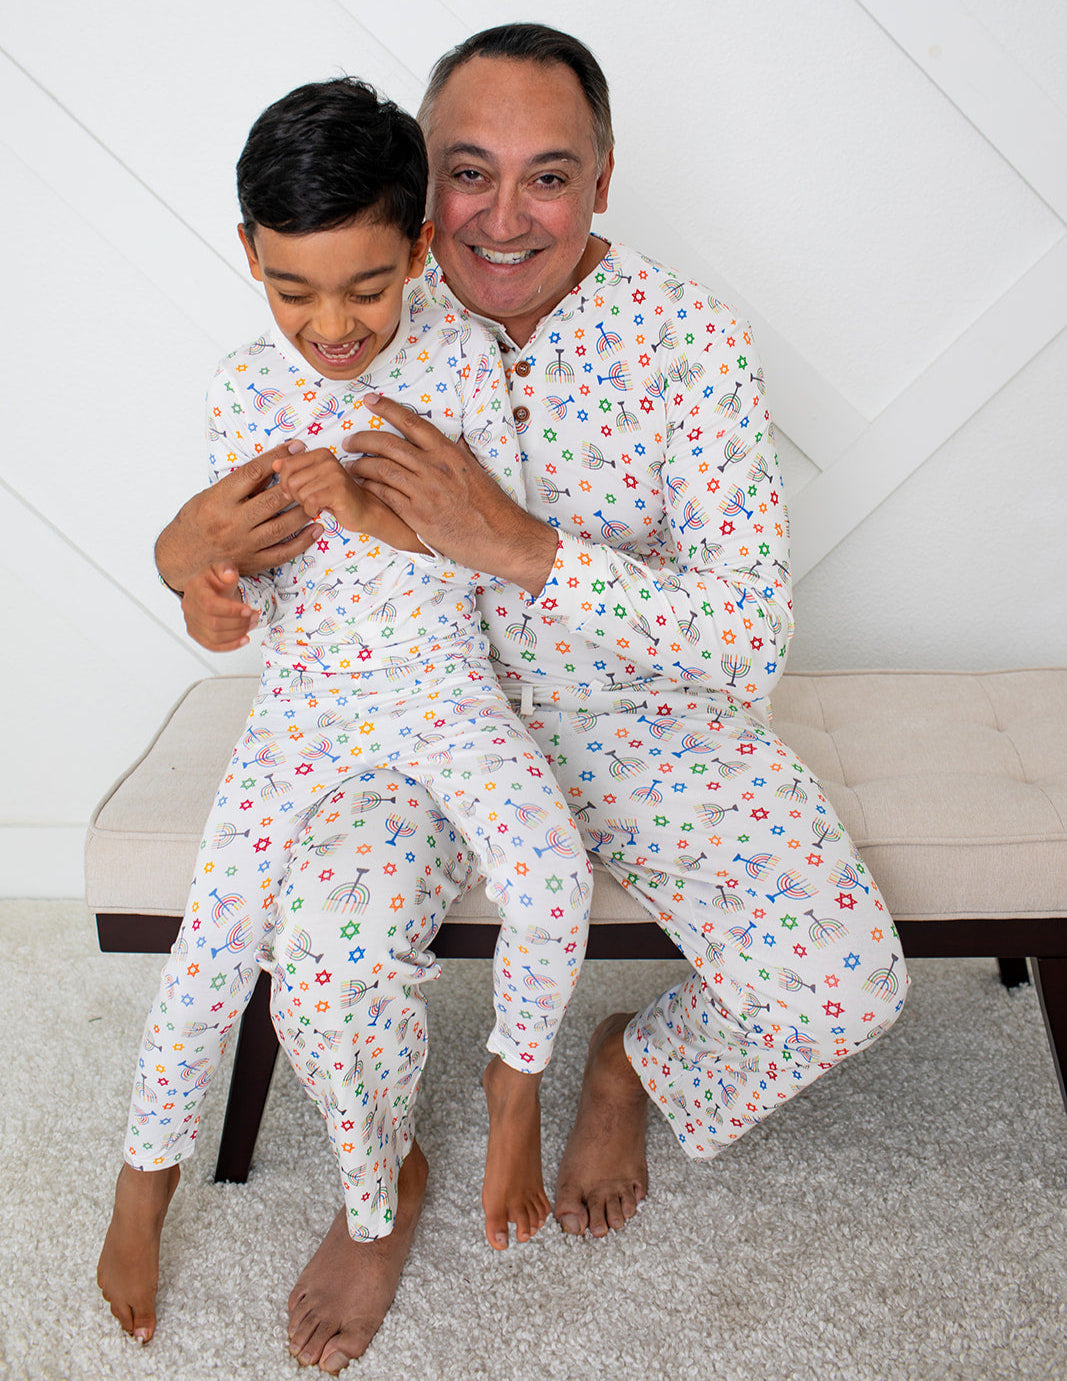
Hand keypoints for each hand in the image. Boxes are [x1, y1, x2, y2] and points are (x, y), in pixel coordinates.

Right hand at [155, 441, 323, 590]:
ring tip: (319, 499)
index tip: (295, 447)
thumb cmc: (197, 521)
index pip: (253, 473)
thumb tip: (271, 465)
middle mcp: (232, 522)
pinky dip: (302, 541)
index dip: (277, 457)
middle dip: (296, 485)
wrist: (182, 557)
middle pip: (272, 500)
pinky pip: (283, 552)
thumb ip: (239, 485)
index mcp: (218, 500)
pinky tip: (317, 529)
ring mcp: (244, 544)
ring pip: (281, 526)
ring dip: (304, 512)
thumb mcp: (209, 495)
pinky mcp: (253, 562)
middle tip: (313, 473)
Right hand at [181, 562, 257, 651]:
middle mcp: (189, 607)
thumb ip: (226, 569)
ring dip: (238, 633)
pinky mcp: (196, 634)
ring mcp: (191, 622)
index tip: (249, 610)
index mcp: (194, 589)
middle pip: (213, 623)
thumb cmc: (215, 579)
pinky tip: (244, 639)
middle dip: (239, 622)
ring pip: (214, 636)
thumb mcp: (222, 568)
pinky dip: (230, 645)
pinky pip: (212, 646)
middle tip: (255, 616)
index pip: (210, 604)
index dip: (231, 610)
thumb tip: (229, 575)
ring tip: (252, 624)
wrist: (209, 589)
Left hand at [273, 447, 362, 529]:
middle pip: (291, 481)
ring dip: (304, 504)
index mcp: (320, 454)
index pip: (286, 465)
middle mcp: (327, 460)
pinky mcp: (338, 490)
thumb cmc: (335, 496)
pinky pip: (310, 501)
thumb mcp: (312, 479)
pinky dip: (310, 510)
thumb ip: (294, 469)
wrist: (363, 509)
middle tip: (309, 499)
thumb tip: (274, 464)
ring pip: (300, 492)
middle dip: (295, 495)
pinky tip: (319, 510)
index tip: (292, 491)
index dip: (284, 483)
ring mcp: (334, 474)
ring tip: (316, 504)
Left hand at [343, 394, 556, 591]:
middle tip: (349, 442)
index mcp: (448, 452)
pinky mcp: (417, 515)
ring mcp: (424, 491)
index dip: (387, 408)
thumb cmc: (491, 507)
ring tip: (351, 467)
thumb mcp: (475, 471)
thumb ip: (458, 454)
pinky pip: (384, 495)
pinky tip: (362, 487)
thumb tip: (453, 440)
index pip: (412, 422)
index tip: (371, 401)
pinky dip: (369, 488)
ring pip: (381, 469)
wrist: (501, 537)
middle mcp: (434, 467)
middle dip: (362, 439)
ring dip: (360, 466)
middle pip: (388, 444)